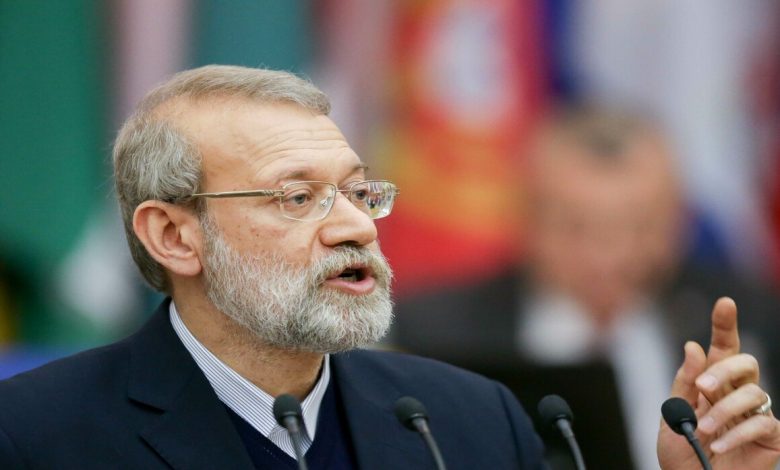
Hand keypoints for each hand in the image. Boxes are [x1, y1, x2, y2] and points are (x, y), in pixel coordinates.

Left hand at [657, 297, 779, 468]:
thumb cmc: (682, 453)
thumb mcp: (672, 416)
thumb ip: (684, 383)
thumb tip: (694, 346)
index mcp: (712, 382)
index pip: (722, 348)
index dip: (725, 325)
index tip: (725, 303)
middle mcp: (736, 393)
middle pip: (745, 362)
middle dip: (724, 370)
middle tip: (702, 388)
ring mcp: (755, 414)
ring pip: (754, 392)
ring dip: (724, 410)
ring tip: (703, 429)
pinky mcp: (771, 437)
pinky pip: (763, 423)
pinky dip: (737, 433)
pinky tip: (717, 445)